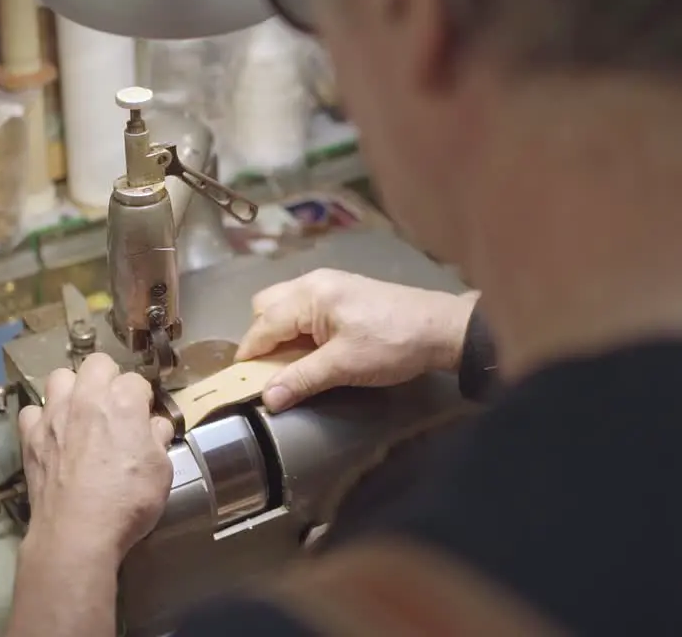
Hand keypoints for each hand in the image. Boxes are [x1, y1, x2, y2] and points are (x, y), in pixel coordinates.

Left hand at [18, 353, 175, 562]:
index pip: (136, 381)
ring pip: (59, 377)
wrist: (78, 531)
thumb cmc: (127, 501)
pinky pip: (33, 411)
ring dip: (73, 390)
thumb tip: (154, 425)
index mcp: (123, 401)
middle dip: (108, 379)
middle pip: (97, 364)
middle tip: (113, 407)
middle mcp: (86, 398)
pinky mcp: (30, 435)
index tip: (143, 418)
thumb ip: (157, 438)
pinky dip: (42, 418)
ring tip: (80, 413)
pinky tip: (53, 435)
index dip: (142, 399)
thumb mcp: (162, 470)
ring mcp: (53, 414)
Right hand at [237, 269, 478, 410]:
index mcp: (310, 295)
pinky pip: (305, 308)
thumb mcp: (344, 366)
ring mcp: (330, 285)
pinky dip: (298, 328)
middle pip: (267, 307)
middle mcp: (314, 283)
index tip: (239, 381)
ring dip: (280, 333)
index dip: (249, 355)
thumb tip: (267, 398)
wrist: (442, 329)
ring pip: (285, 306)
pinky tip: (311, 350)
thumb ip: (301, 379)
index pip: (263, 325)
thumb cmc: (392, 344)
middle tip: (269, 370)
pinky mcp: (344, 294)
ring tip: (290, 363)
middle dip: (261, 338)